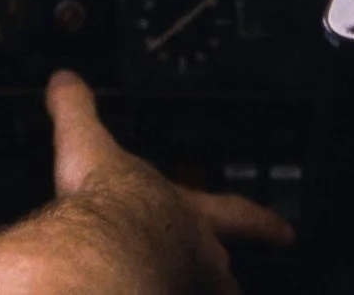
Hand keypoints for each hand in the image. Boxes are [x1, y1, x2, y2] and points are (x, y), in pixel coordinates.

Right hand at [0, 71, 294, 294]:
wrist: (100, 250)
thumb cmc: (106, 197)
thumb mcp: (87, 142)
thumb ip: (77, 109)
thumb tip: (64, 79)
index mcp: (186, 211)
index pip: (235, 213)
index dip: (261, 221)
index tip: (289, 234)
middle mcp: (195, 251)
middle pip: (222, 264)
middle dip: (221, 267)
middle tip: (226, 276)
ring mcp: (186, 286)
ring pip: (202, 290)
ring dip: (196, 287)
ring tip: (187, 289)